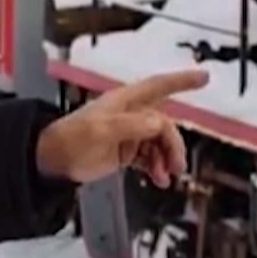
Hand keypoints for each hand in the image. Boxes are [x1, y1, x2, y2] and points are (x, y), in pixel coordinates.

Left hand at [35, 67, 210, 187]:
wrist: (53, 161)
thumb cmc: (72, 139)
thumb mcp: (100, 131)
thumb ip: (130, 126)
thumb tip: (158, 123)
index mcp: (125, 102)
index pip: (159, 86)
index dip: (182, 80)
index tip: (204, 77)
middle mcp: (131, 114)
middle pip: (164, 125)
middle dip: (173, 144)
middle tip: (176, 166)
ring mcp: (129, 133)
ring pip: (159, 143)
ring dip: (166, 159)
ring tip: (165, 177)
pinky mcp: (126, 151)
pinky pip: (150, 157)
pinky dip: (157, 167)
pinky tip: (159, 180)